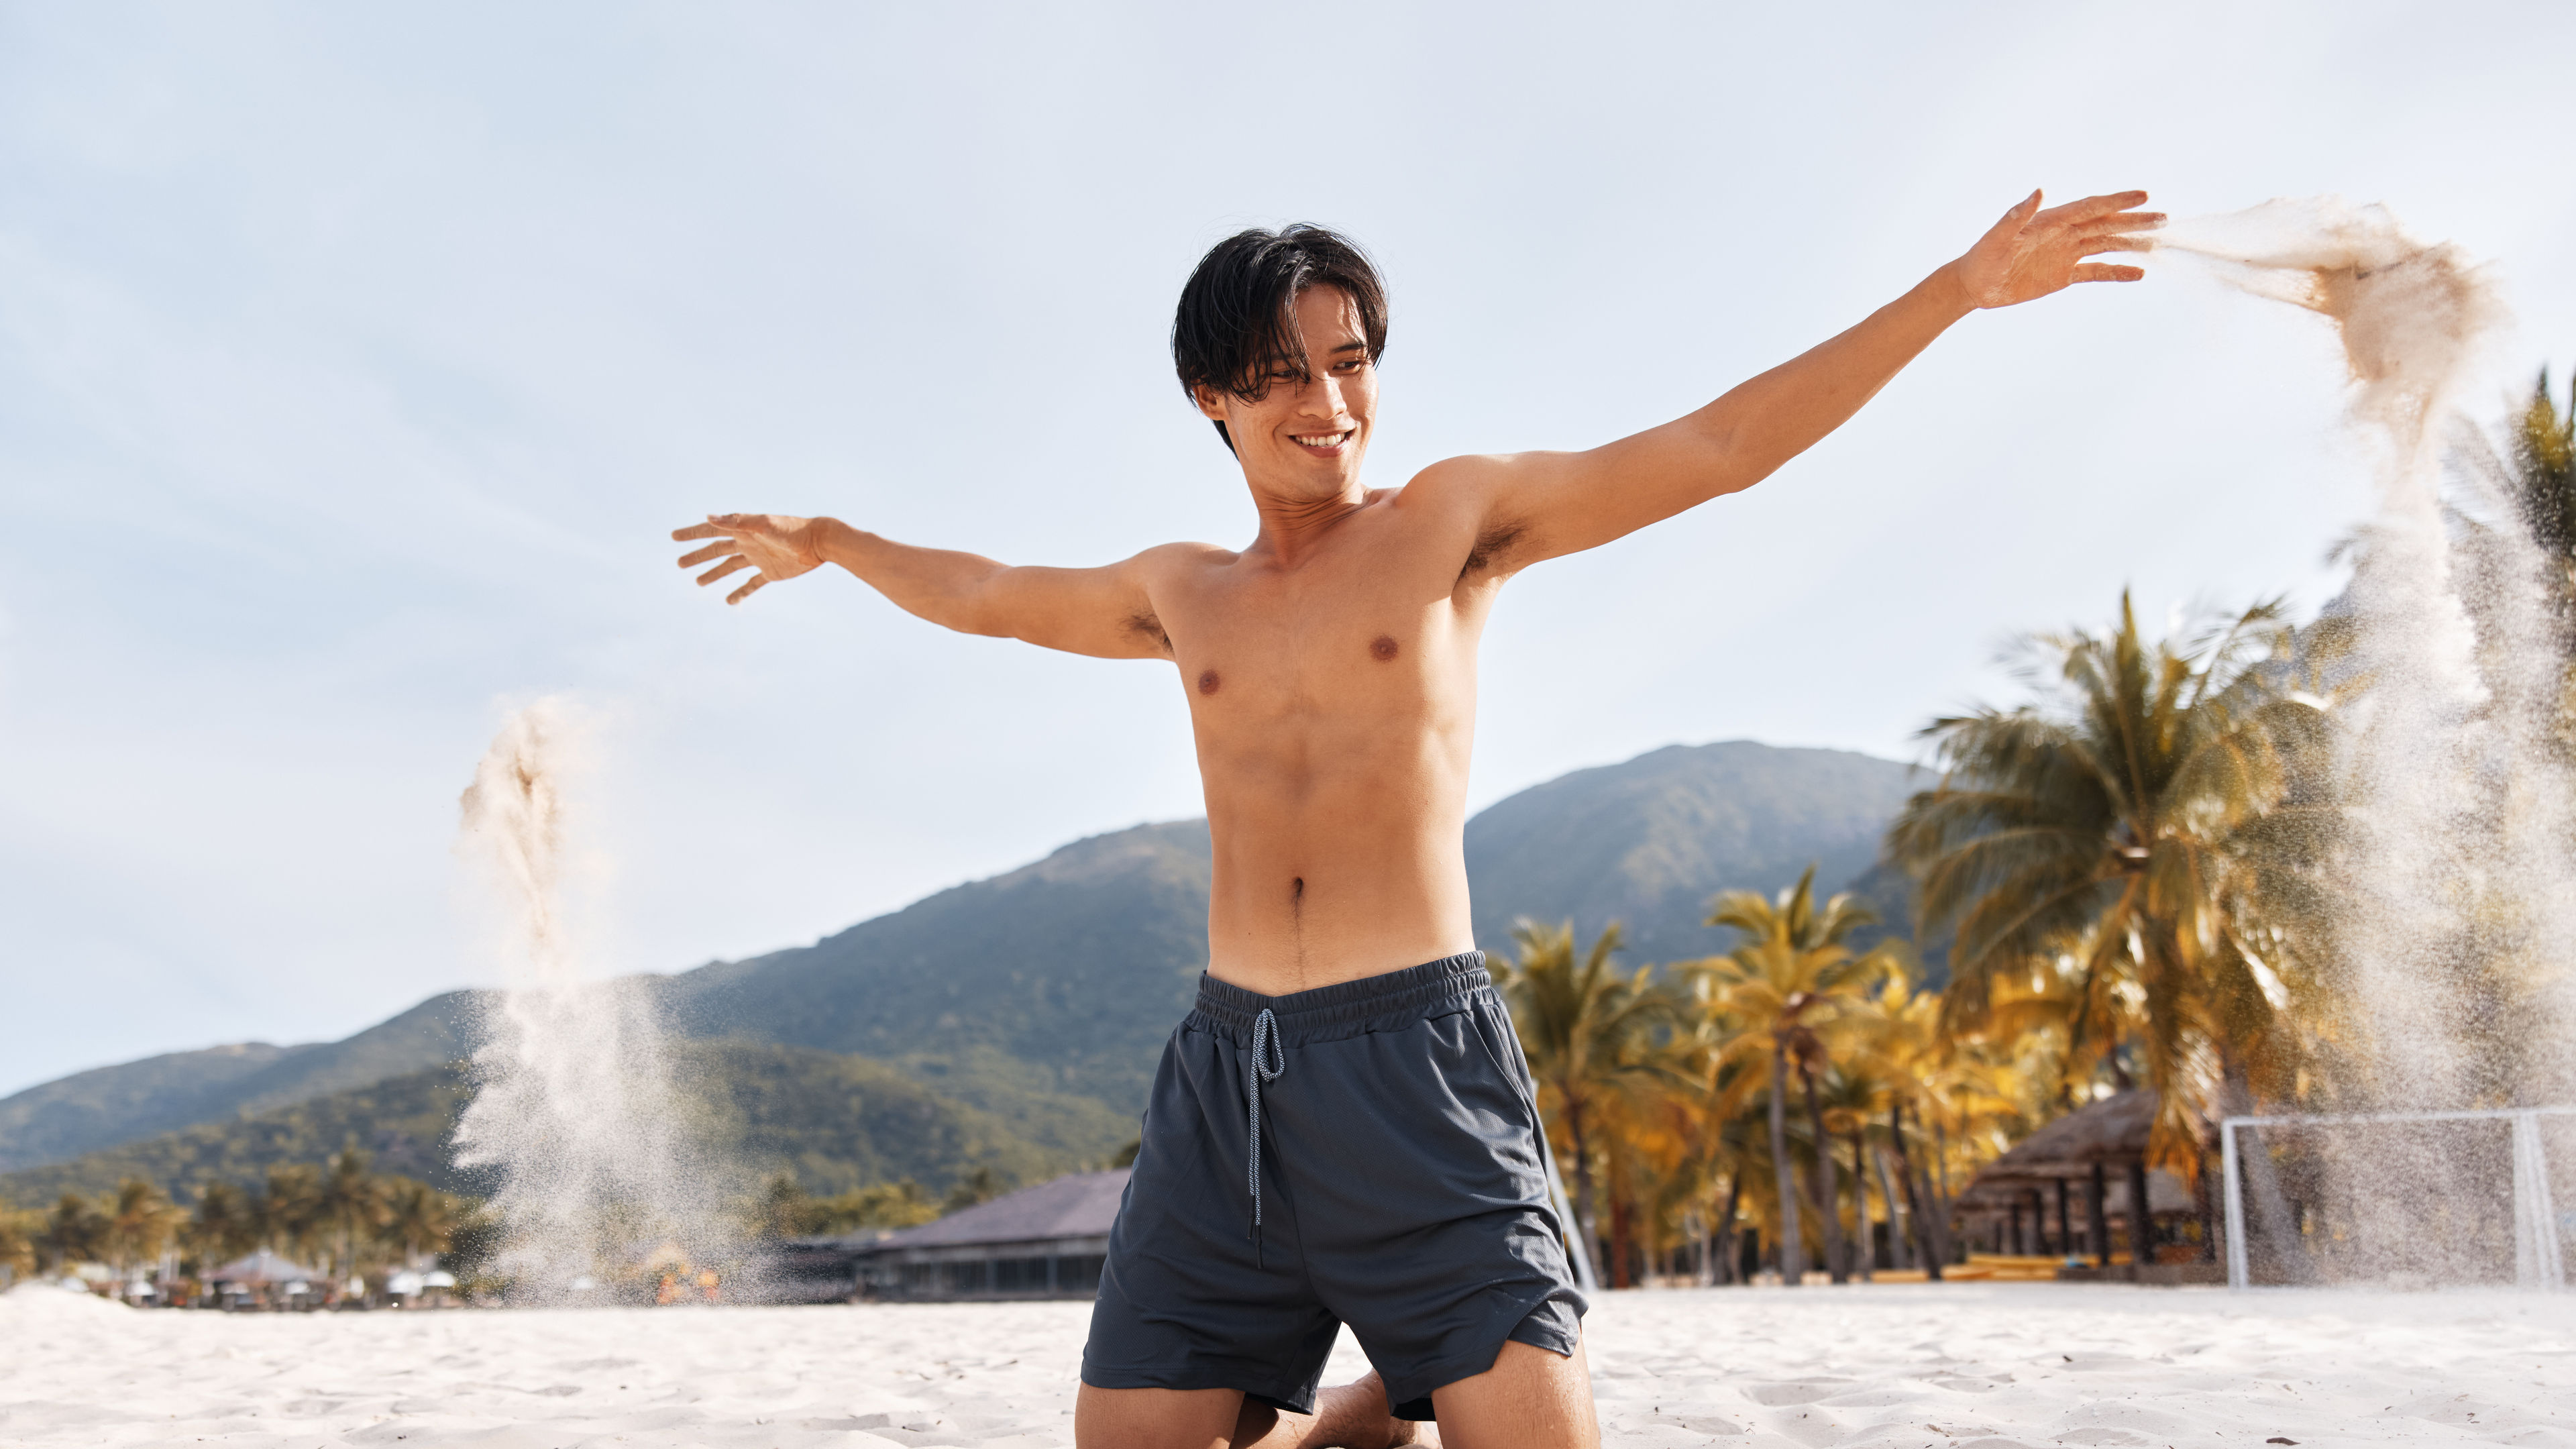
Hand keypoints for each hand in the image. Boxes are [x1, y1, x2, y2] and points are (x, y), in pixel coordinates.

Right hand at [671, 513, 826, 604]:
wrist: (819, 543)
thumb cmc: (792, 530)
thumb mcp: (763, 524)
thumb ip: (738, 521)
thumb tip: (708, 517)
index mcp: (743, 530)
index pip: (711, 531)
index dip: (692, 534)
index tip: (674, 537)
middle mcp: (748, 543)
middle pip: (716, 550)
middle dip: (698, 556)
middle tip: (679, 564)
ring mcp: (758, 558)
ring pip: (730, 567)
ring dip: (714, 574)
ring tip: (698, 582)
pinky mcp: (771, 572)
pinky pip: (751, 584)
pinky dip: (740, 592)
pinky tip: (730, 601)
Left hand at [1950, 189, 2160, 308]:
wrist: (1974, 284)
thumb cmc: (1982, 257)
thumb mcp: (1999, 236)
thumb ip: (2018, 214)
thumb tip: (2039, 190)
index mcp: (2052, 220)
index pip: (2091, 207)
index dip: (2117, 201)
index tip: (2143, 196)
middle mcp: (2063, 233)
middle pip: (2106, 224)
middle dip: (2134, 220)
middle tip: (2164, 218)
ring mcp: (2066, 253)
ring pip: (2105, 244)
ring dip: (2130, 243)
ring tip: (2157, 242)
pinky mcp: (2064, 274)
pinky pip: (2096, 271)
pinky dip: (2116, 271)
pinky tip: (2137, 272)